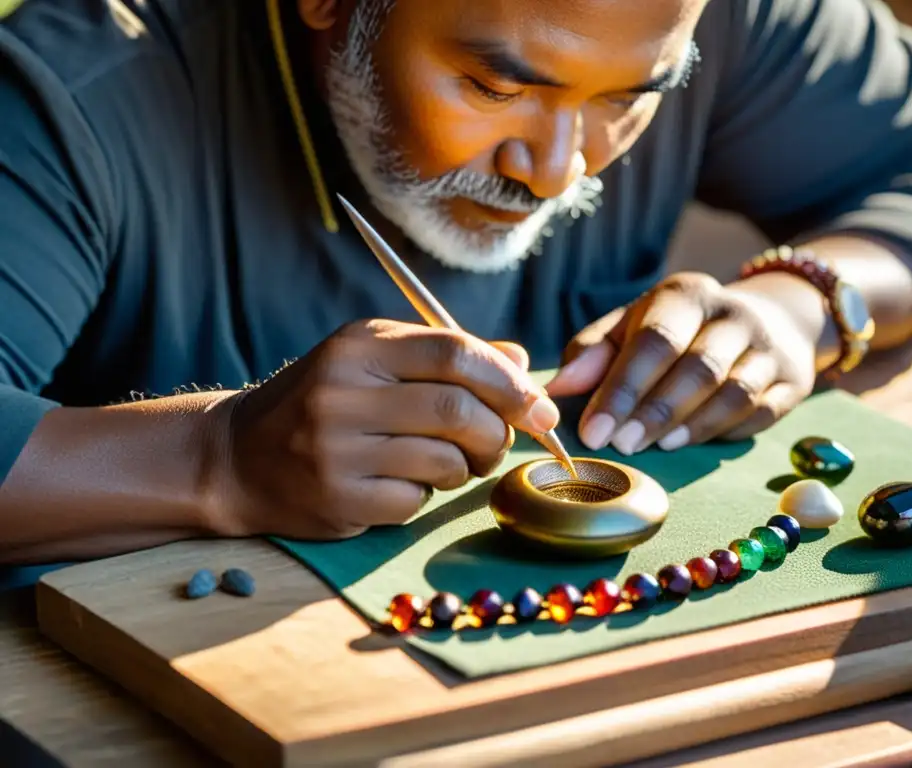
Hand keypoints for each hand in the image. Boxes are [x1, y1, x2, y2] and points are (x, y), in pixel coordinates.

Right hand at [208, 319, 558, 539]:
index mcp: (358, 346)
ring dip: (465, 467)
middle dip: (497, 432)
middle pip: (457, 412)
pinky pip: (415, 501)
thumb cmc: (324, 402)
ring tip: (449, 463)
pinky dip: (426, 496)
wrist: (238, 457)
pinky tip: (402, 484)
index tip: (538, 407)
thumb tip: (519, 363)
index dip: (508, 382)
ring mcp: (335, 449)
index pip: (453, 352)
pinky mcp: (336, 498)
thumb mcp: (375, 362)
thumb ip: (446, 357)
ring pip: (445, 462)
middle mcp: (342, 392)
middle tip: (498, 443)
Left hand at [545, 272, 818, 453]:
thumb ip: (594, 352)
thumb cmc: (678, 329)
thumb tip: (557, 389)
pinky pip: (759, 413)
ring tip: (657, 447)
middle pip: (696, 367)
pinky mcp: (792, 381)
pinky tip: (691, 444)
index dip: (621, 388)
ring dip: (691, 424)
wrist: (771, 317)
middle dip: (654, 410)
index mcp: (685, 294)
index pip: (654, 340)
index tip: (592, 430)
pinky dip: (724, 431)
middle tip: (622, 445)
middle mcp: (732, 315)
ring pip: (733, 391)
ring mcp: (768, 348)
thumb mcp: (632, 325)